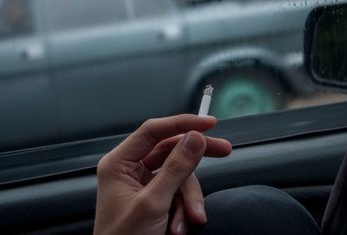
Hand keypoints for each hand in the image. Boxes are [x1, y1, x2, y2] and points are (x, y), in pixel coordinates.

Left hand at [93, 114, 231, 234]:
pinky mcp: (156, 197)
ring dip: (189, 198)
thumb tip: (195, 138)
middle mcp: (131, 169)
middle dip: (197, 158)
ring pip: (180, 175)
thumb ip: (176, 168)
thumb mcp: (153, 203)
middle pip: (171, 150)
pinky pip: (179, 192)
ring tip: (191, 219)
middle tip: (225, 150)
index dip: (182, 123)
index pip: (153, 131)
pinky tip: (180, 227)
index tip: (209, 124)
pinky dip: (185, 208)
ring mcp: (145, 184)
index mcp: (120, 163)